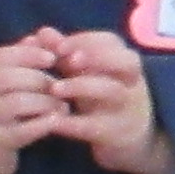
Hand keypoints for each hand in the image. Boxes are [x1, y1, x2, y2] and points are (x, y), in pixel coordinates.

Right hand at [0, 35, 67, 173]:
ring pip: (15, 103)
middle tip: (62, 87)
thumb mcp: (15, 84)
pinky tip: (56, 122)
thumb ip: (28, 59)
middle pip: (6, 77)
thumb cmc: (7, 113)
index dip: (28, 54)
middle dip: (40, 79)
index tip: (53, 58)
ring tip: (64, 107)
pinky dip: (43, 124)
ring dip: (46, 103)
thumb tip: (45, 34)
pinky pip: (20, 131)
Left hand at [46, 27, 173, 173]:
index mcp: (125, 65)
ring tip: (54, 89)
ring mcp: (128, 109)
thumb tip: (42, 32)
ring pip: (113, 91)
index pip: (112, 43)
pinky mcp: (118, 135)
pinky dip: (74, 124)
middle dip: (96, 57)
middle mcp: (132, 83)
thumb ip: (66, 54)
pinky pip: (99, 127)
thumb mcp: (89, 76)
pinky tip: (53, 121)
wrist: (131, 142)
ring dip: (82, 86)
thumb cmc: (104, 100)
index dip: (86, 40)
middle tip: (67, 60)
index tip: (59, 46)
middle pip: (126, 61)